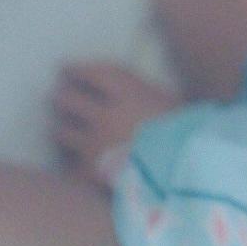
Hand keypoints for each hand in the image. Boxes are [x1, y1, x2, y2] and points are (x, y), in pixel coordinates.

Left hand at [49, 62, 185, 191]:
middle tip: (63, 100)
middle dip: (62, 98)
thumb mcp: (172, 101)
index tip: (67, 71)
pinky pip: (68, 165)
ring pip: (60, 131)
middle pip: (65, 99)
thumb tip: (126, 88)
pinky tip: (78, 163)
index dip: (73, 70)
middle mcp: (103, 114)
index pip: (88, 73)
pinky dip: (72, 162)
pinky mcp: (89, 173)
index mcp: (126, 92)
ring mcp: (93, 145)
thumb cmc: (186, 136)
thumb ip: (145, 90)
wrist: (182, 175)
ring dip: (64, 129)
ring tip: (67, 132)